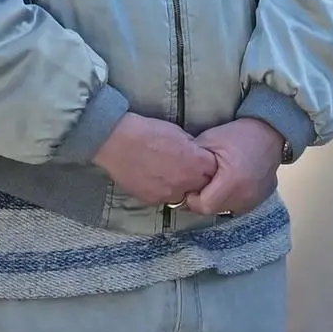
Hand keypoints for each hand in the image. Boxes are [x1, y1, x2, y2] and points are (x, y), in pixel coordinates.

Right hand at [95, 114, 219, 208]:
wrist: (117, 142)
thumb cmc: (148, 132)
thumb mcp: (179, 134)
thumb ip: (193, 149)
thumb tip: (197, 155)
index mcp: (197, 163)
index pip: (215, 171)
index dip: (208, 166)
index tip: (203, 163)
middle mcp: (186, 182)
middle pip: (202, 186)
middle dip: (198, 179)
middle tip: (187, 170)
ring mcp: (169, 193)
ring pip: (183, 195)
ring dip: (181, 187)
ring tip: (168, 174)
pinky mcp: (152, 200)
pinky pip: (164, 198)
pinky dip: (163, 191)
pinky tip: (155, 179)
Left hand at [183, 117, 287, 216]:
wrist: (270, 132)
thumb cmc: (238, 134)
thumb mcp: (208, 141)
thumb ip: (190, 161)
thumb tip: (175, 176)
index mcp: (232, 181)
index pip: (203, 206)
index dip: (192, 198)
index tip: (191, 187)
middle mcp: (246, 195)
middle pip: (213, 210)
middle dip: (203, 200)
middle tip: (201, 183)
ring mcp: (255, 199)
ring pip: (225, 210)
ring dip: (216, 200)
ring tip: (215, 183)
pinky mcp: (260, 198)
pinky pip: (238, 206)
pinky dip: (229, 199)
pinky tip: (228, 185)